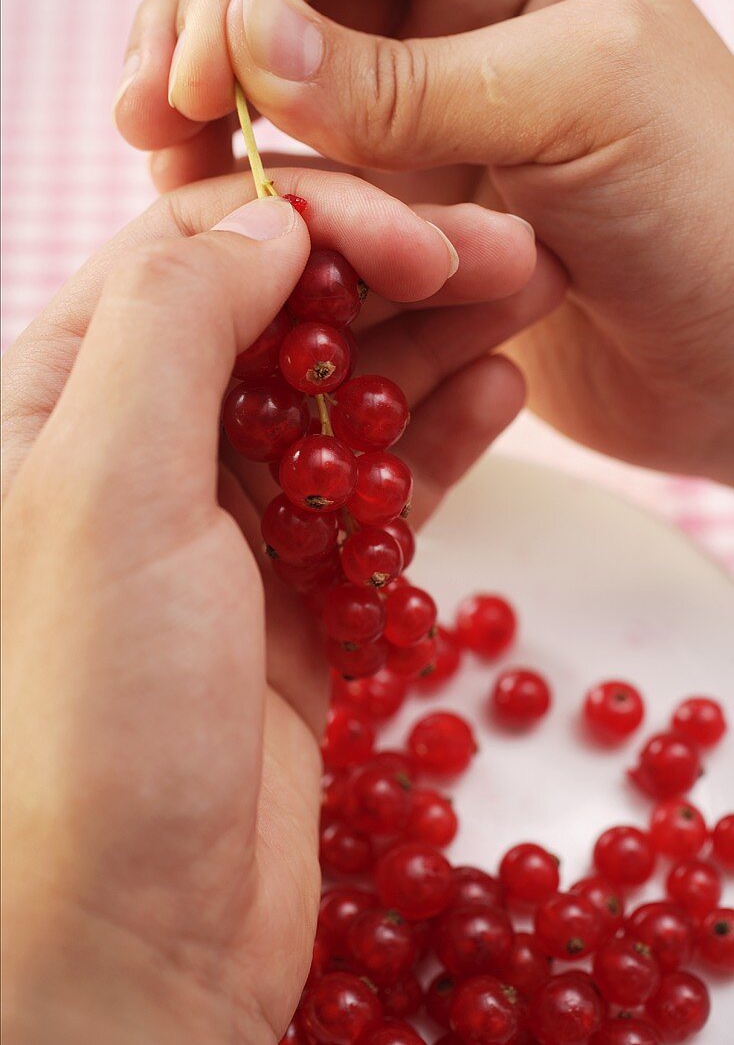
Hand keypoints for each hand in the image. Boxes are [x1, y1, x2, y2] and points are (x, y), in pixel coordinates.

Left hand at [1, 171, 550, 1043]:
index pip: (194, 254)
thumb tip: (272, 223)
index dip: (314, 223)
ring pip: (338, 397)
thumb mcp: (106, 487)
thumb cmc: (86, 713)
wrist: (134, 929)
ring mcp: (224, 520)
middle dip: (391, 275)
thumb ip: (178, 329)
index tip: (419, 235)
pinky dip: (434, 439)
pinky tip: (498, 394)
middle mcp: (140, 447)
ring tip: (526, 299)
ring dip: (429, 345)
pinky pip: (373, 489)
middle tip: (507, 253)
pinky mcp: (295, 589)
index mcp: (62, 400)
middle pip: (281, 317)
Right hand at [116, 0, 733, 481]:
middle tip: (148, 114)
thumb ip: (407, 78)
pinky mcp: (414, 219)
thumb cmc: (711, 212)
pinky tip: (231, 223)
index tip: (196, 71)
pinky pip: (317, 196)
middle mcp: (456, 25)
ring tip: (171, 171)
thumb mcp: (575, 105)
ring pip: (287, 104)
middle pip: (289, 1)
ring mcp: (428, 127)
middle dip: (207, 47)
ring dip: (221, 133)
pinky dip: (268, 209)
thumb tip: (246, 35)